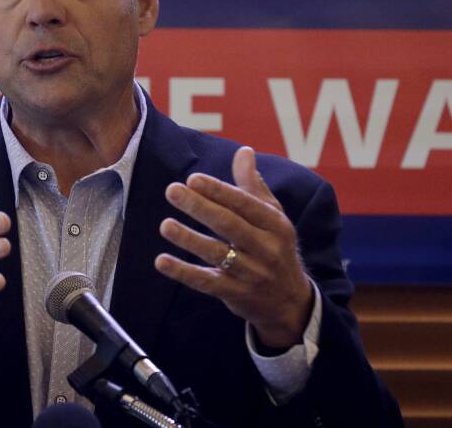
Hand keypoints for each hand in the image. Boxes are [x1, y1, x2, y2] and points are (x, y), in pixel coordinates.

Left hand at [155, 146, 312, 348]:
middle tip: (172, 191)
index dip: (218, 191)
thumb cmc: (275, 247)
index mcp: (275, 224)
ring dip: (189, 239)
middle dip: (200, 207)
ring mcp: (252, 273)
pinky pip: (206, 282)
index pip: (244, 204)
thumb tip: (244, 151)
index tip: (193, 179)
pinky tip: (161, 261)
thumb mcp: (272, 216)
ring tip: (165, 225)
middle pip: (229, 225)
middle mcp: (266, 248)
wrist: (289, 301)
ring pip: (217, 254)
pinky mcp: (235, 294)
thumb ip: (253, 186)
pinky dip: (183, 272)